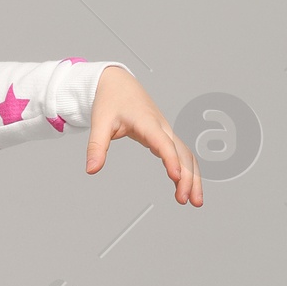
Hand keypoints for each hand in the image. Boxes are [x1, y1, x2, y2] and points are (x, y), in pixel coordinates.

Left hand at [85, 66, 202, 204]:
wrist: (118, 83)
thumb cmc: (110, 100)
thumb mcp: (99, 122)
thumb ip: (96, 147)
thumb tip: (91, 169)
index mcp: (147, 122)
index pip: (163, 143)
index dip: (171, 159)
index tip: (176, 177)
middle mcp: (162, 127)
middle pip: (182, 152)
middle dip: (188, 176)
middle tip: (185, 200)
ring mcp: (166, 132)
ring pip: (186, 155)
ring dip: (194, 177)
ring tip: (195, 202)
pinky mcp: (164, 136)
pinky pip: (181, 154)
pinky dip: (187, 171)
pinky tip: (184, 188)